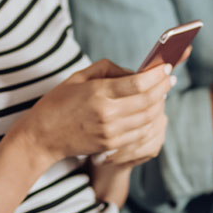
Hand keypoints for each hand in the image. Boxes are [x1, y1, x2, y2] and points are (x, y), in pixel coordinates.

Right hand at [14, 59, 171, 165]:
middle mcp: (107, 113)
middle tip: (170, 78)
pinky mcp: (111, 145)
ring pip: (148, 118)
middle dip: (163, 88)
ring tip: (163, 93)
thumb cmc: (58, 102)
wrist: (42, 136)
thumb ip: (108, 69)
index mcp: (98, 92)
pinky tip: (152, 112)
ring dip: (160, 104)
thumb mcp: (78, 77)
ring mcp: (110, 132)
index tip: (167, 67)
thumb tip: (134, 72)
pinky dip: (150, 121)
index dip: (157, 75)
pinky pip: (140, 133)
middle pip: (148, 100)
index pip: (138, 83)